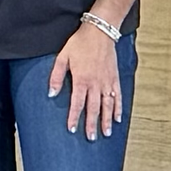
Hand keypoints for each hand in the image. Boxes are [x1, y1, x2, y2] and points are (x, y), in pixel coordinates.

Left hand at [48, 20, 123, 139]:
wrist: (100, 32)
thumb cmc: (79, 44)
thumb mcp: (62, 57)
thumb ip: (56, 76)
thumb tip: (50, 93)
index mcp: (81, 80)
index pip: (77, 103)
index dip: (74, 117)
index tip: (72, 129)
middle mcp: (96, 83)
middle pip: (94, 108)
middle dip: (91, 124)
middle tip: (90, 138)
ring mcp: (107, 82)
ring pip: (108, 105)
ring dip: (106, 120)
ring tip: (106, 133)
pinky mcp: (115, 78)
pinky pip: (118, 96)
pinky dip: (119, 108)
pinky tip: (118, 118)